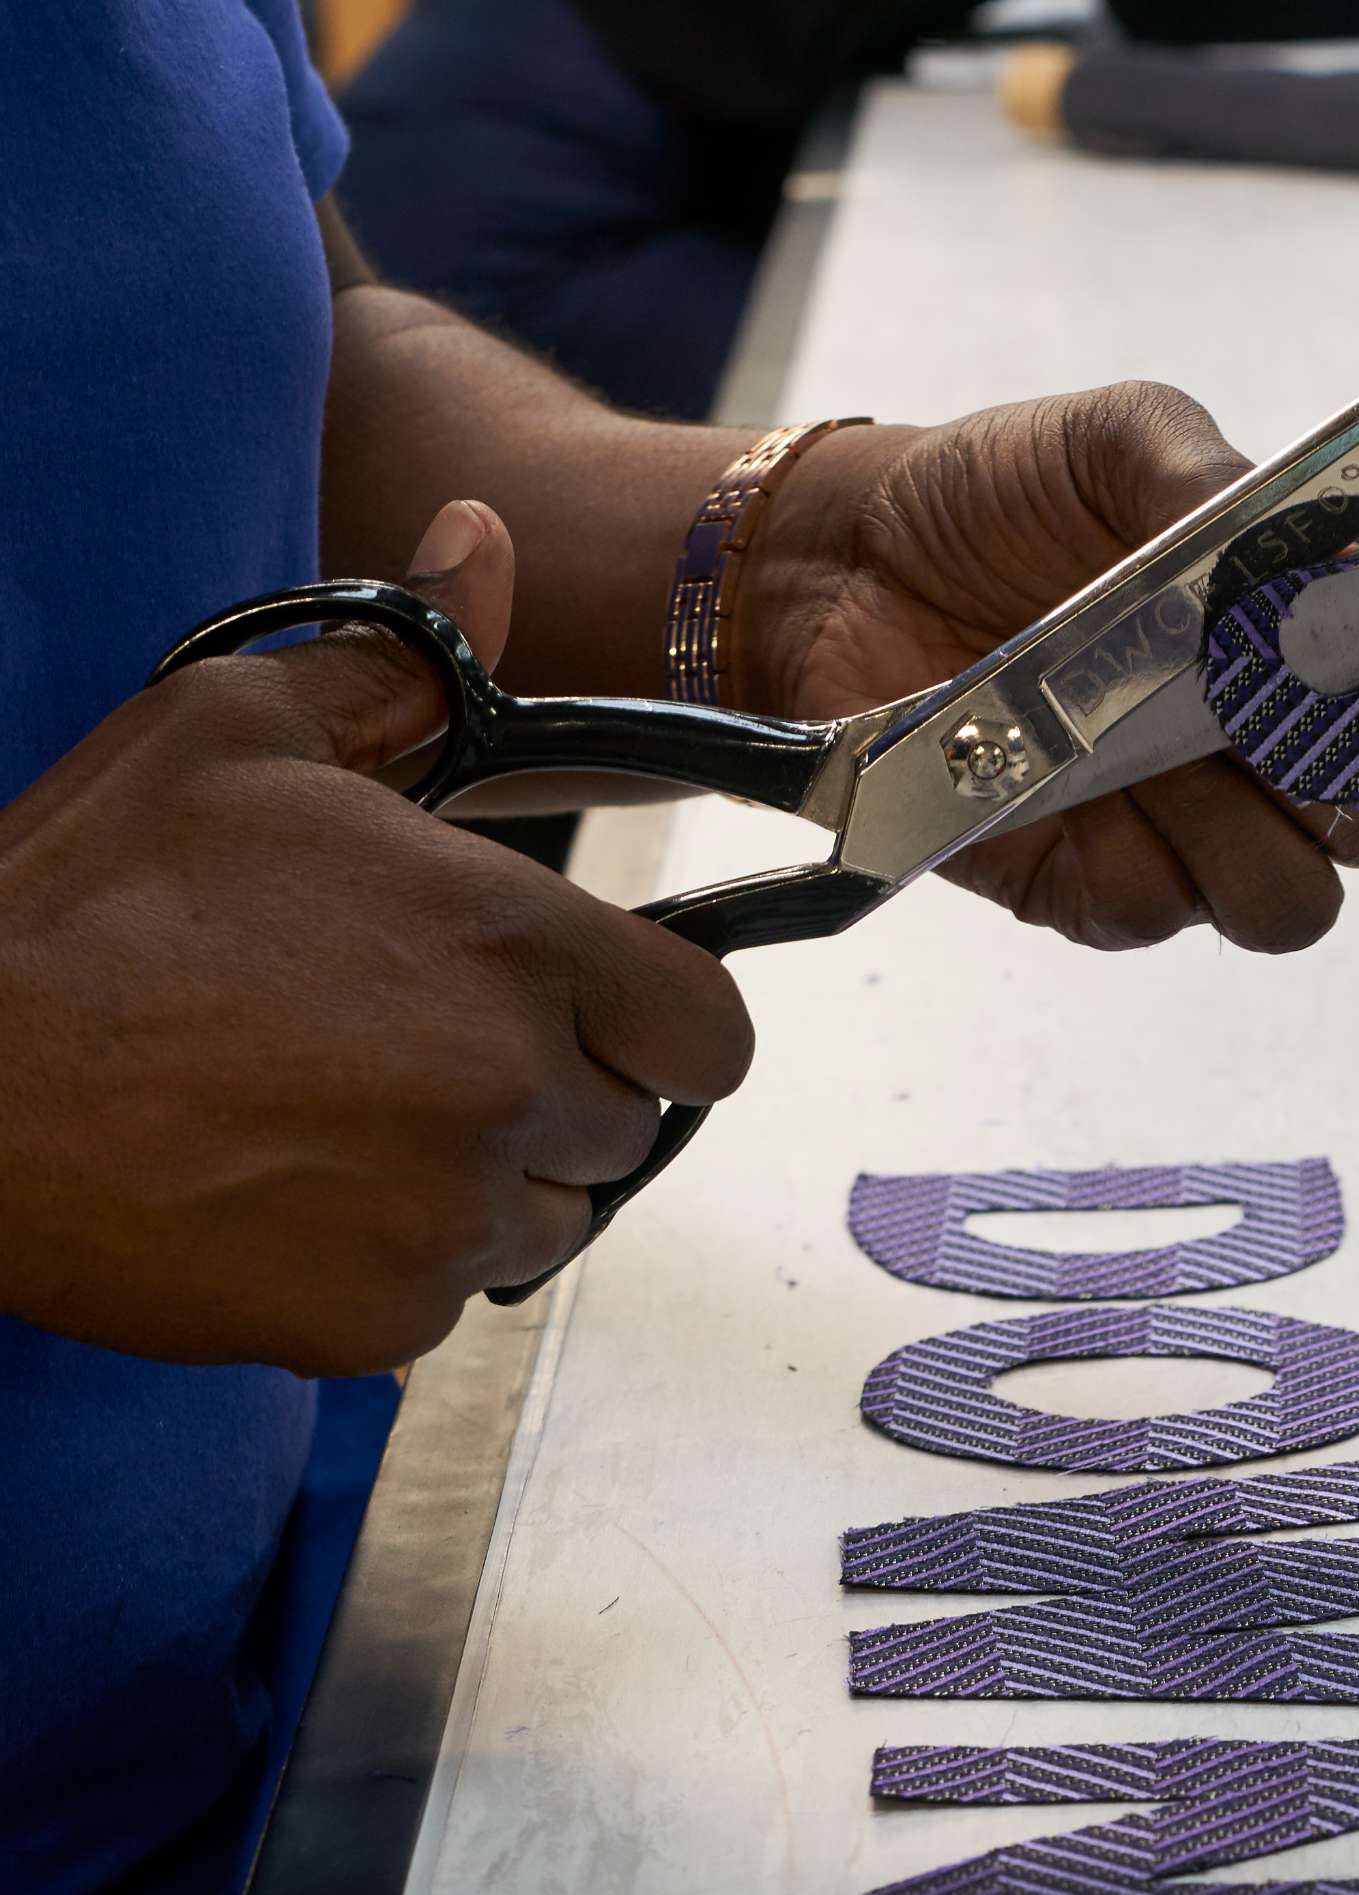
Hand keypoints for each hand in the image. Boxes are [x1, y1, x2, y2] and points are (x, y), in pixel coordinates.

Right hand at [0, 502, 752, 1374]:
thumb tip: (485, 542)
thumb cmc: (87, 905)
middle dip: (554, 1092)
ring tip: (343, 1115)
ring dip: (479, 1182)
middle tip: (419, 1048)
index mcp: (508, 943)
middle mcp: (506, 1092)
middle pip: (625, 1128)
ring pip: (544, 1222)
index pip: (704, 1030)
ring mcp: (449, 1222)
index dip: (661, 1022)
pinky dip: (393, 1259)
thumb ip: (396, 668)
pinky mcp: (383, 1320)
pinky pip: (444, 1298)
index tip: (599, 1012)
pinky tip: (289, 1186)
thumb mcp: (231, 734)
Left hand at [743, 385, 1358, 954]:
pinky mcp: (1096, 888)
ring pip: (1290, 903)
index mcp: (1295, 647)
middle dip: (1355, 794)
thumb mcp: (1113, 441)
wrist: (853, 564)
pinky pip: (1156, 911)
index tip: (1356, 658)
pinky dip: (1124, 852)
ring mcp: (1187, 832)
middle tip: (1276, 731)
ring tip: (1155, 750)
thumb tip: (1293, 544)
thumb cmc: (1000, 498)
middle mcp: (1262, 756)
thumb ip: (1206, 475)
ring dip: (1243, 837)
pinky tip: (1063, 777)